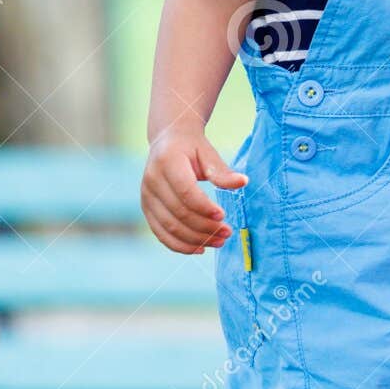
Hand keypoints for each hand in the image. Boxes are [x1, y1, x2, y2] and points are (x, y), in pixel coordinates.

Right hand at [140, 126, 246, 253]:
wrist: (167, 140)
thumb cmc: (192, 147)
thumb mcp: (207, 153)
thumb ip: (222, 171)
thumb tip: (243, 182)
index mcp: (167, 162)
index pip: (185, 191)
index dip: (204, 207)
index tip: (224, 216)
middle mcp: (152, 180)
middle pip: (179, 213)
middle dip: (205, 227)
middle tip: (227, 232)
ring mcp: (146, 196)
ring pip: (170, 227)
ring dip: (196, 239)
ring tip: (219, 241)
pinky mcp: (147, 209)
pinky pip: (161, 233)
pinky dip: (180, 245)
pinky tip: (200, 248)